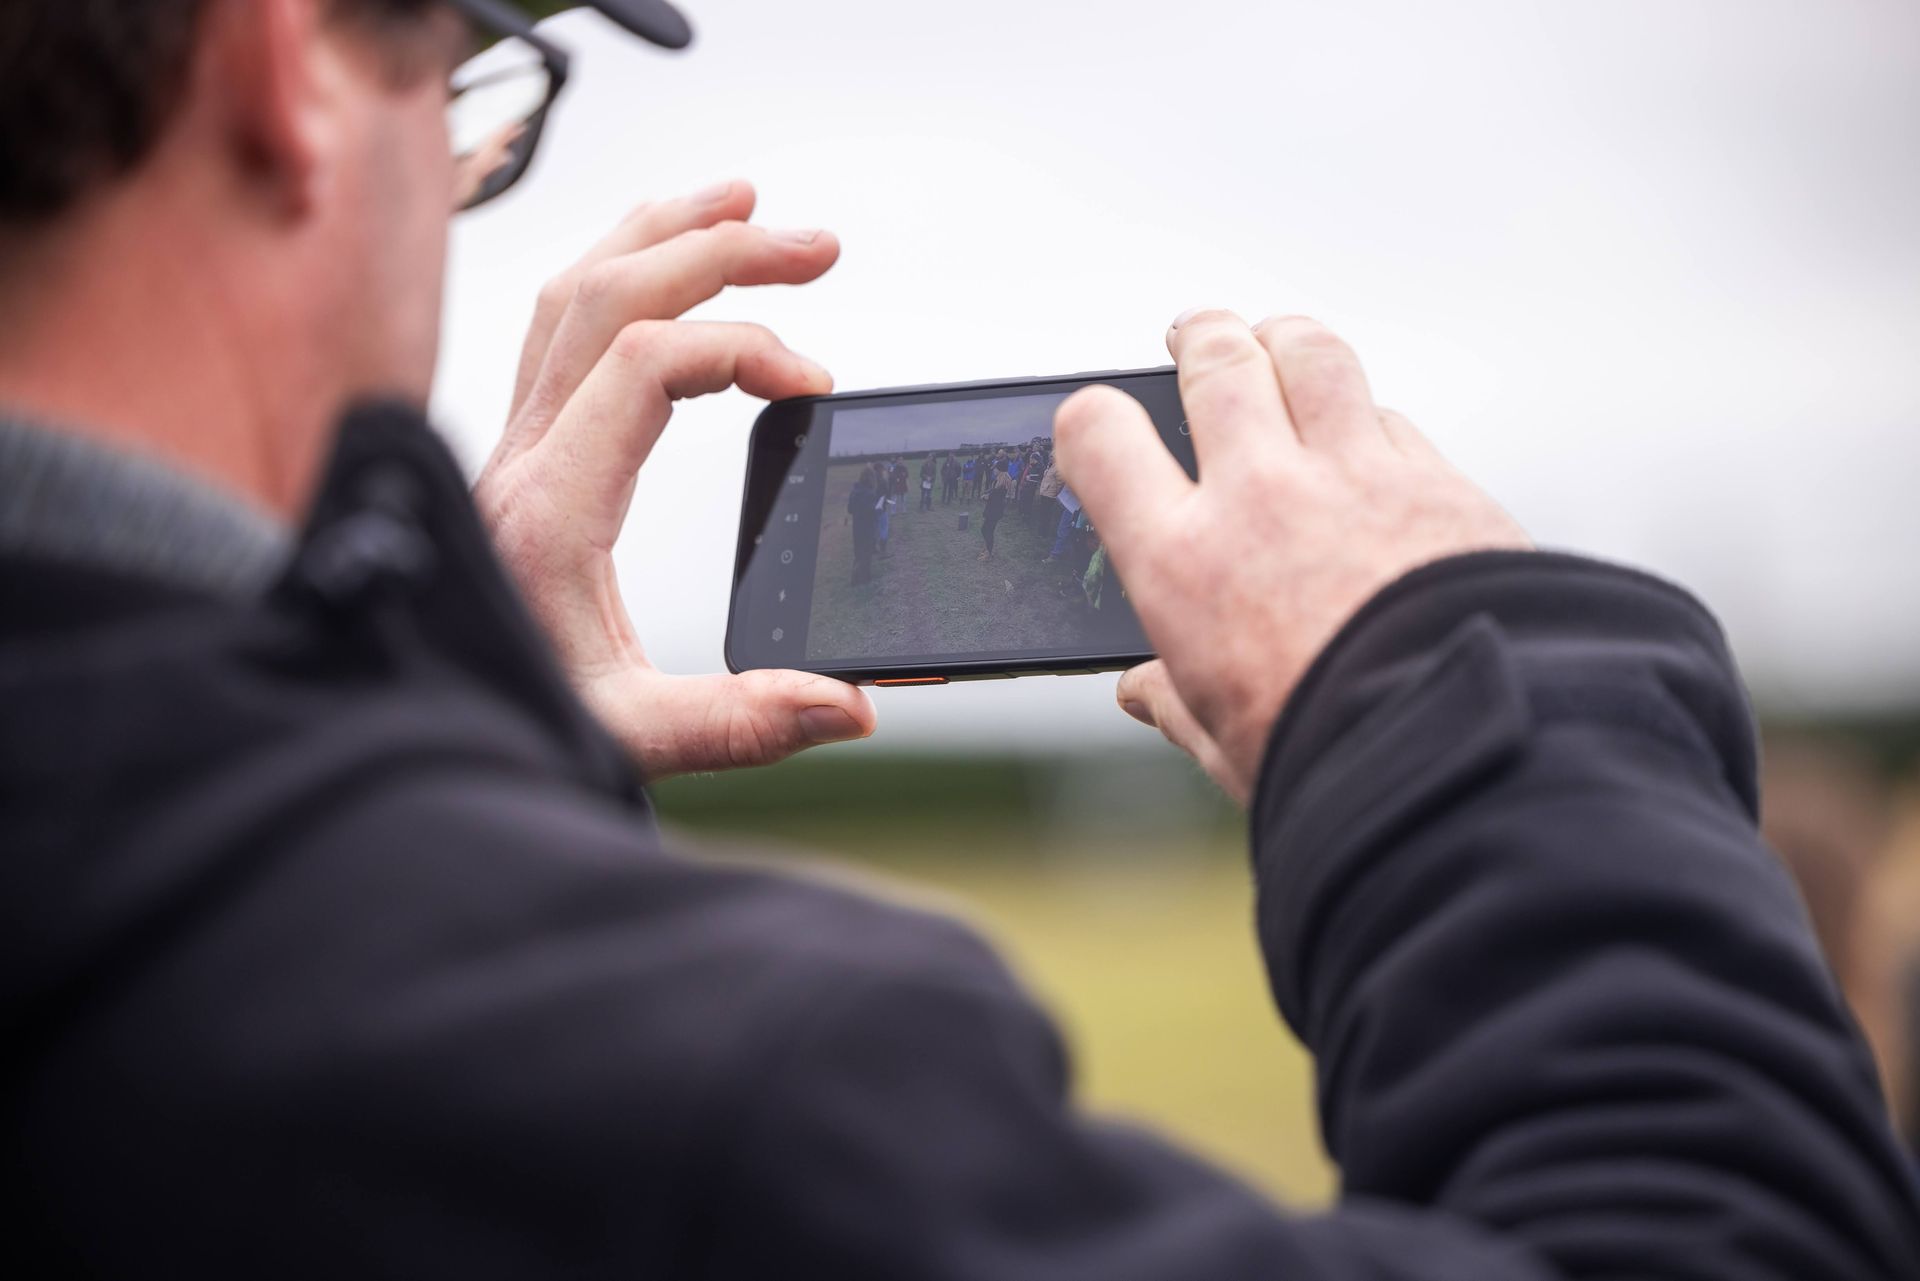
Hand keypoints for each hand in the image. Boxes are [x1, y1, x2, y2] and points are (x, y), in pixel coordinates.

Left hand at [474, 181, 875, 777]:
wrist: (408, 726)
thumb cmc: (503, 720)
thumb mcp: (629, 738)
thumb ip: (740, 724)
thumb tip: (849, 704)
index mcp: (549, 508)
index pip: (646, 366)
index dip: (743, 349)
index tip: (817, 387)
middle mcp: (519, 458)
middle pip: (613, 298)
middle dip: (721, 253)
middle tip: (819, 248)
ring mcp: (511, 446)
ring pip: (576, 293)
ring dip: (664, 237)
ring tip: (747, 209)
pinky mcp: (517, 454)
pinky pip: (560, 327)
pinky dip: (623, 273)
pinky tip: (669, 265)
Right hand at [1053, 311, 1529, 803]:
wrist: (1468, 750)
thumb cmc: (1336, 759)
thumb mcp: (1223, 744)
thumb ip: (1175, 701)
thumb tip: (1142, 691)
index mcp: (1184, 562)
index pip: (1102, 437)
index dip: (1091, 417)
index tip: (1101, 424)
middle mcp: (1260, 496)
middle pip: (1216, 363)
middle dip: (1198, 338)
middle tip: (1194, 337)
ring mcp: (1354, 475)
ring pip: (1309, 354)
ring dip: (1282, 338)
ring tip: (1274, 339)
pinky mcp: (1436, 481)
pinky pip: (1388, 415)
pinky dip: (1365, 413)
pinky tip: (1364, 430)